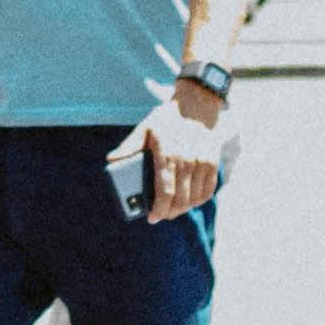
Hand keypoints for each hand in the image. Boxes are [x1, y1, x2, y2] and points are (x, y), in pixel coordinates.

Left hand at [137, 88, 224, 222]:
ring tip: (173, 211)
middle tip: (160, 216)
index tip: (152, 218)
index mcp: (167, 154)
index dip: (159, 209)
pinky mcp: (213, 162)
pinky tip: (189, 202)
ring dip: (184, 209)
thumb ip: (129, 146)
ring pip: (195, 198)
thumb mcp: (144, 128)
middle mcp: (187, 160)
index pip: (165, 191)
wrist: (196, 106)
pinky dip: (199, 200)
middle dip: (169, 212)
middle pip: (180, 199)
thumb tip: (111, 159)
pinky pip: (208, 190)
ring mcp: (202, 162)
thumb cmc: (166, 120)